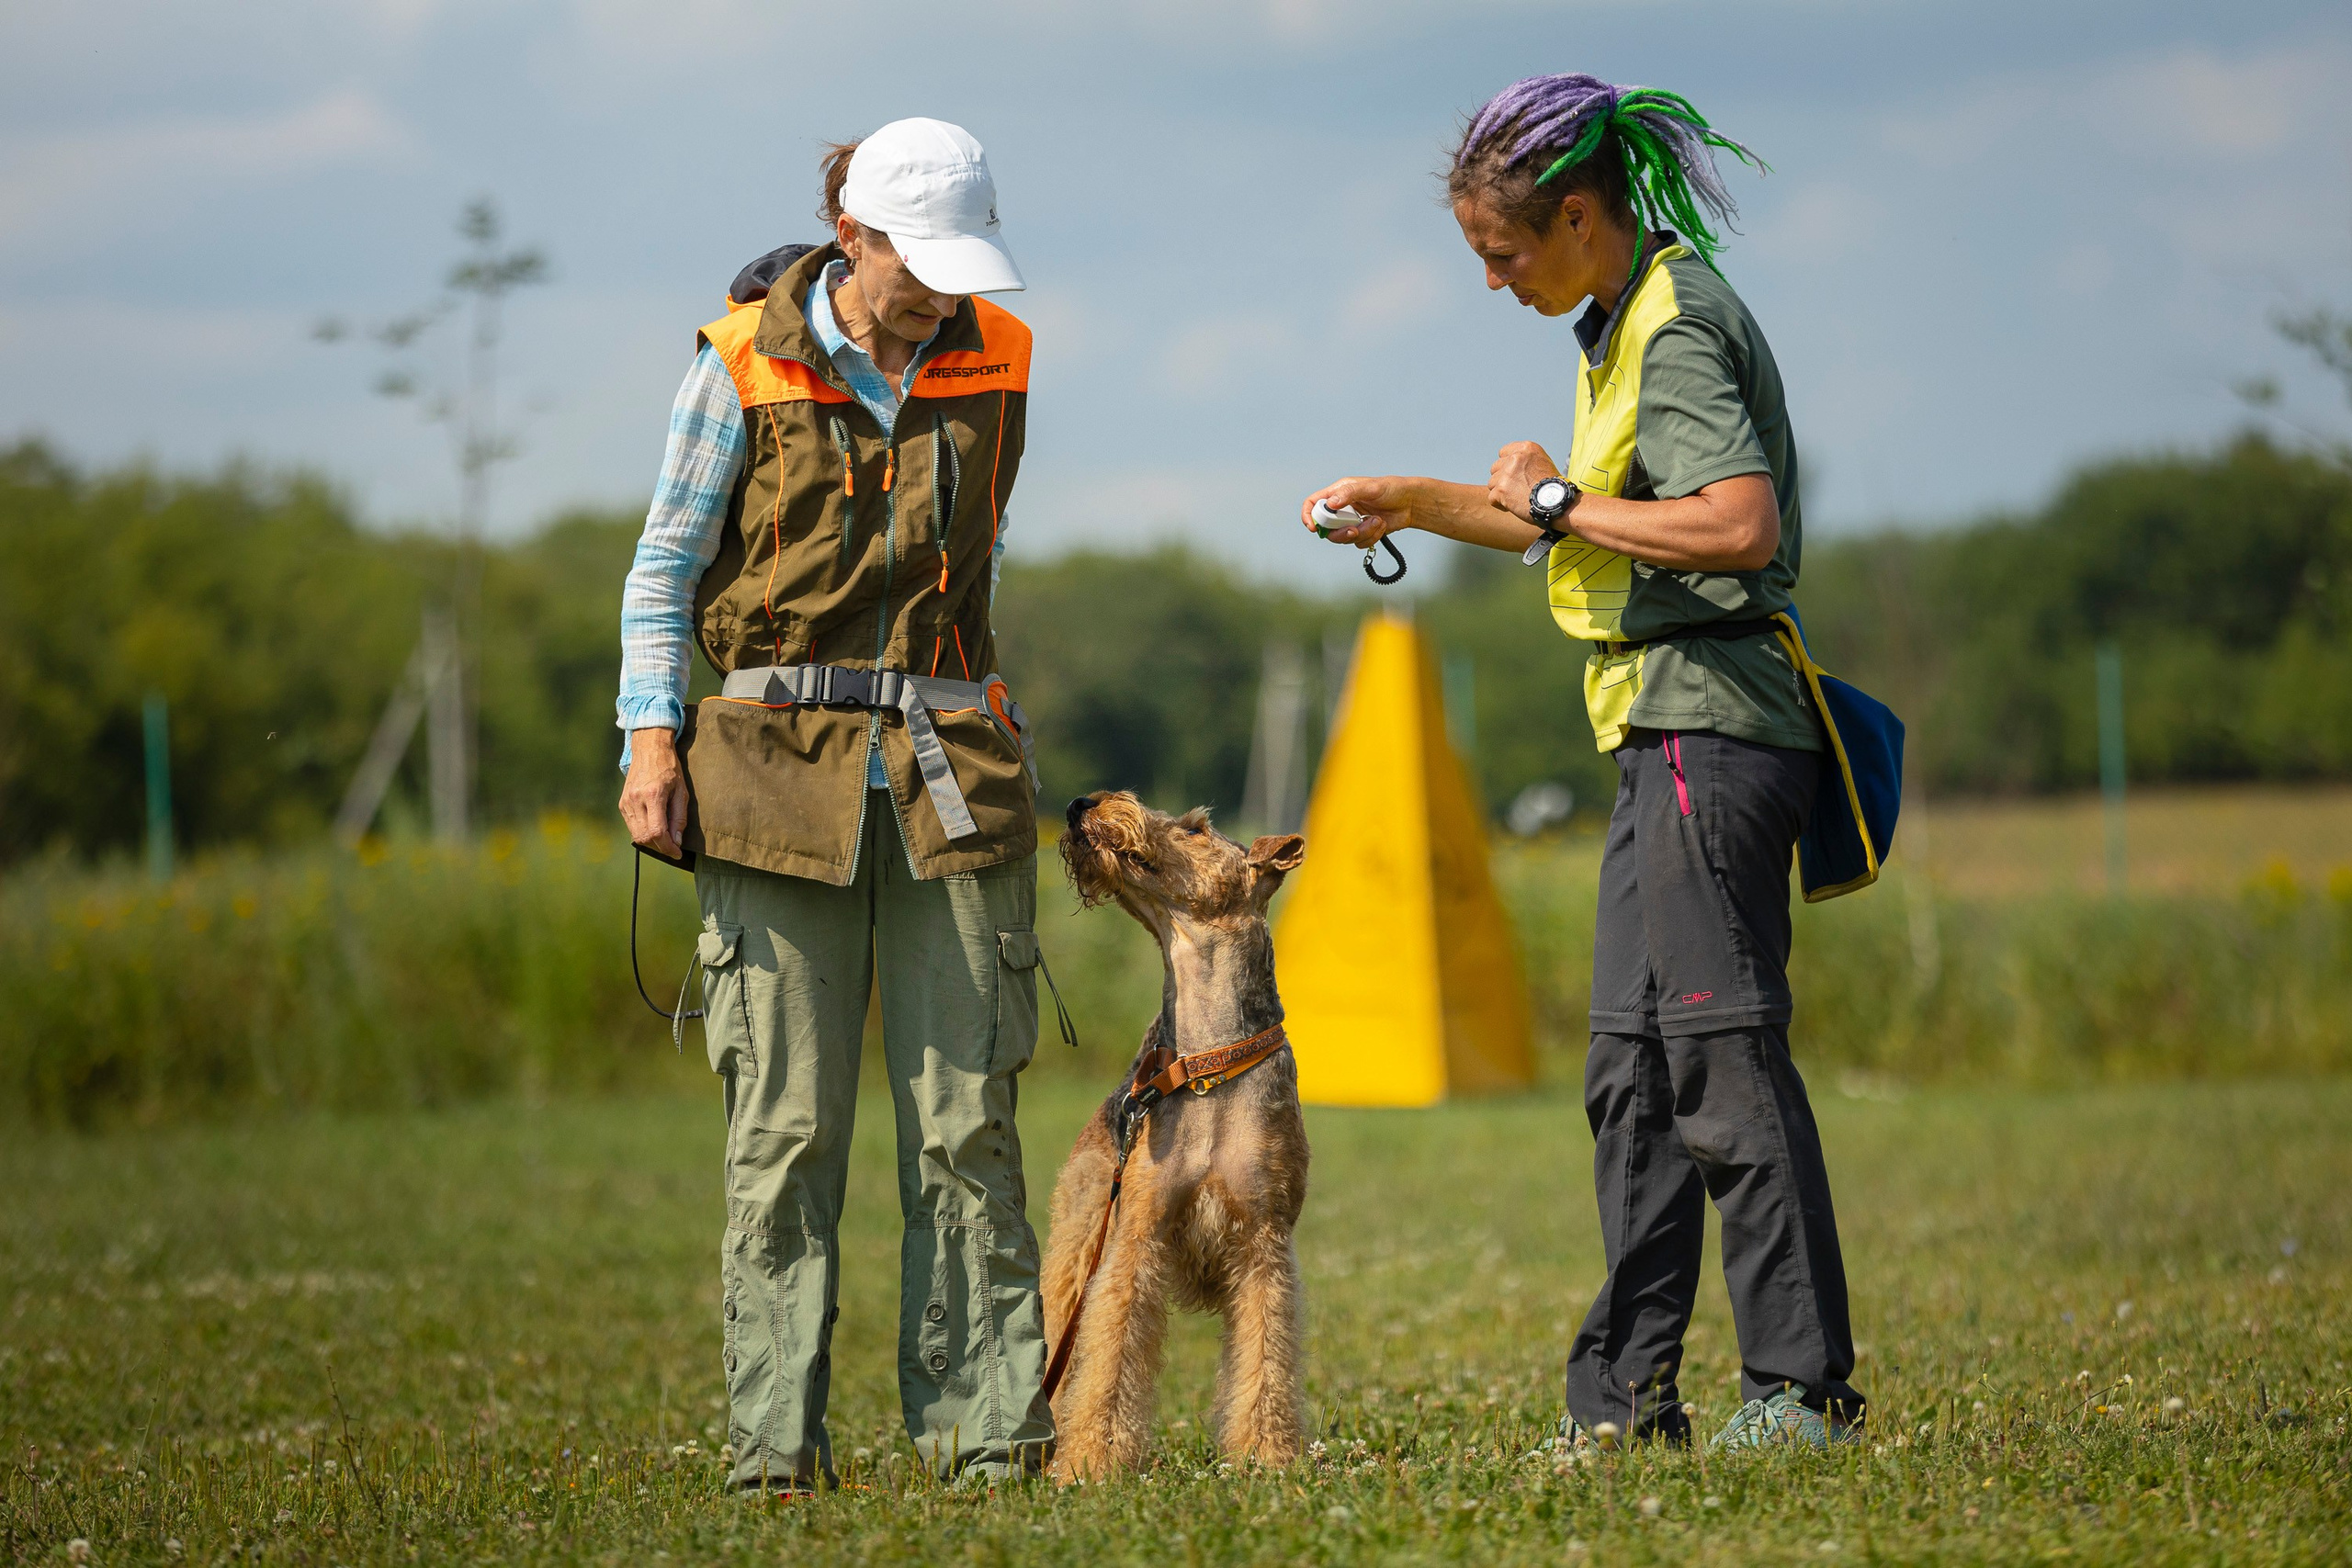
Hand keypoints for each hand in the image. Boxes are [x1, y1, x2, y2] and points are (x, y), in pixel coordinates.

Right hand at [620, 727, 688, 858]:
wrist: (649, 749)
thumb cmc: (669, 768)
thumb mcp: (682, 791)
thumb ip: (679, 817)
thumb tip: (676, 841)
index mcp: (653, 795)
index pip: (657, 832)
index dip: (668, 847)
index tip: (677, 853)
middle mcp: (635, 800)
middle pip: (645, 837)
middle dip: (660, 848)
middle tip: (673, 848)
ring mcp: (626, 802)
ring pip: (636, 835)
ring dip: (651, 842)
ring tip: (665, 839)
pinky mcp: (622, 804)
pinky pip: (631, 826)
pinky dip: (643, 833)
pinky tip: (654, 828)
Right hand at [1299, 476, 1419, 546]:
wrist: (1411, 503)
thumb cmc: (1392, 489)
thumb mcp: (1370, 488)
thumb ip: (1349, 494)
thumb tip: (1330, 504)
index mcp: (1338, 493)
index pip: (1314, 503)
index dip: (1309, 516)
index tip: (1313, 528)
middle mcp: (1342, 508)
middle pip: (1327, 528)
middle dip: (1340, 532)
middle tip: (1354, 531)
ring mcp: (1352, 521)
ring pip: (1344, 538)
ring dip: (1362, 533)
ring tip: (1377, 521)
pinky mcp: (1363, 532)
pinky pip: (1359, 543)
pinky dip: (1371, 537)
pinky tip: (1382, 525)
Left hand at [1487, 442, 1561, 522]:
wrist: (1557, 502)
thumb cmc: (1552, 487)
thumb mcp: (1542, 462)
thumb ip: (1525, 460)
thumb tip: (1508, 464)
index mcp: (1526, 448)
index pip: (1503, 452)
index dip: (1507, 466)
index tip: (1516, 476)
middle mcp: (1515, 458)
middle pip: (1495, 468)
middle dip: (1503, 479)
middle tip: (1517, 489)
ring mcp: (1507, 474)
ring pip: (1492, 483)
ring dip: (1502, 492)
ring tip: (1518, 498)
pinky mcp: (1501, 490)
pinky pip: (1492, 498)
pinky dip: (1500, 505)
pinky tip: (1514, 506)